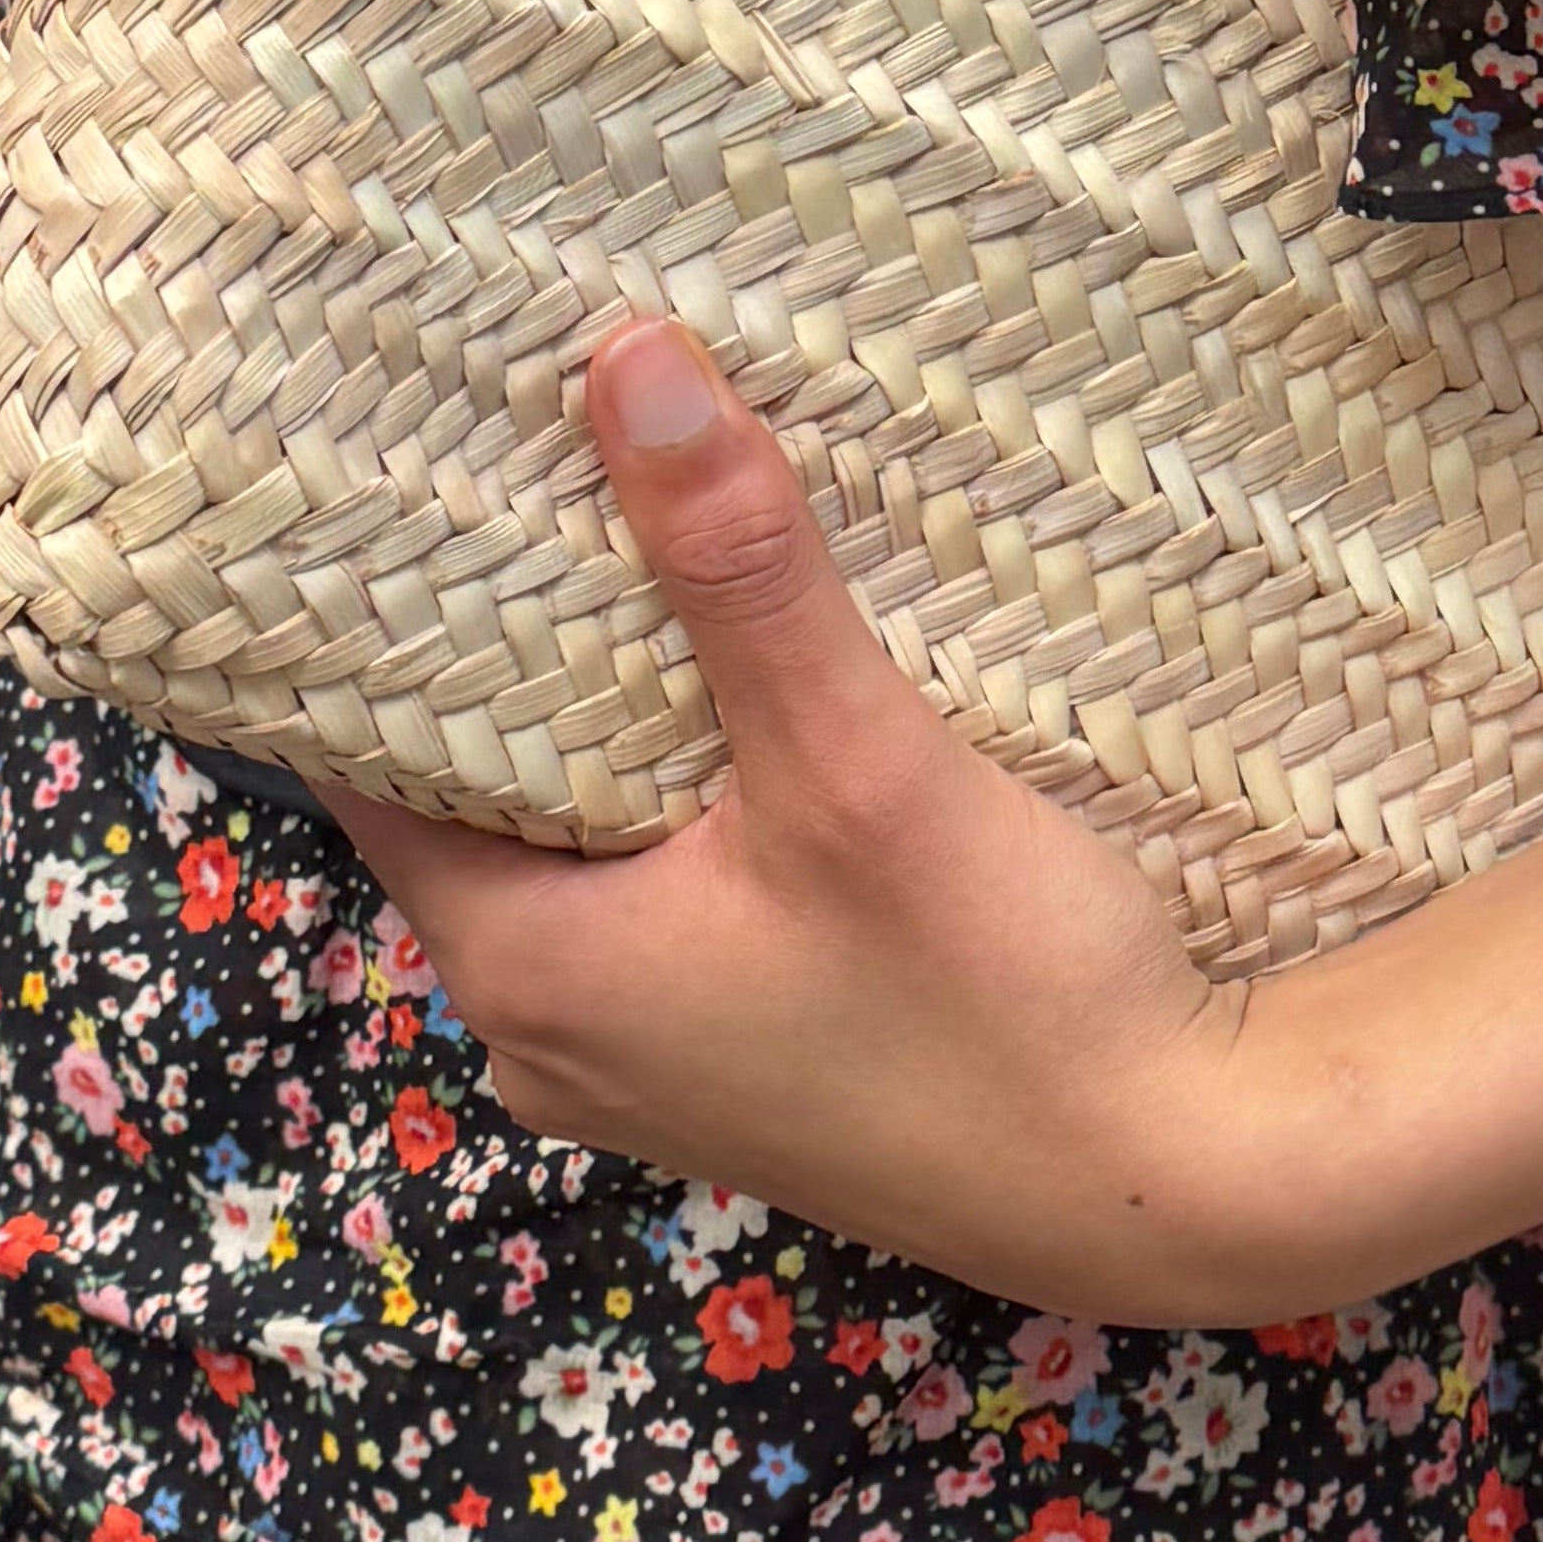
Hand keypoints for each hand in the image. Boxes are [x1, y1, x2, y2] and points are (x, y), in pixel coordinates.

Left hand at [319, 320, 1333, 1327]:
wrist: (1178, 1182)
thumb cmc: (997, 996)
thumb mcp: (855, 759)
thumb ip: (736, 567)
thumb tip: (621, 360)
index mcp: (523, 970)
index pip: (365, 759)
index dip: (371, 605)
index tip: (398, 449)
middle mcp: (551, 1025)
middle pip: (473, 784)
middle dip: (504, 622)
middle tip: (529, 429)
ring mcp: (651, 1045)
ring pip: (575, 825)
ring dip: (607, 688)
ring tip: (634, 497)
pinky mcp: (744, 1039)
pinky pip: (656, 869)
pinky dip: (678, 761)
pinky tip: (742, 654)